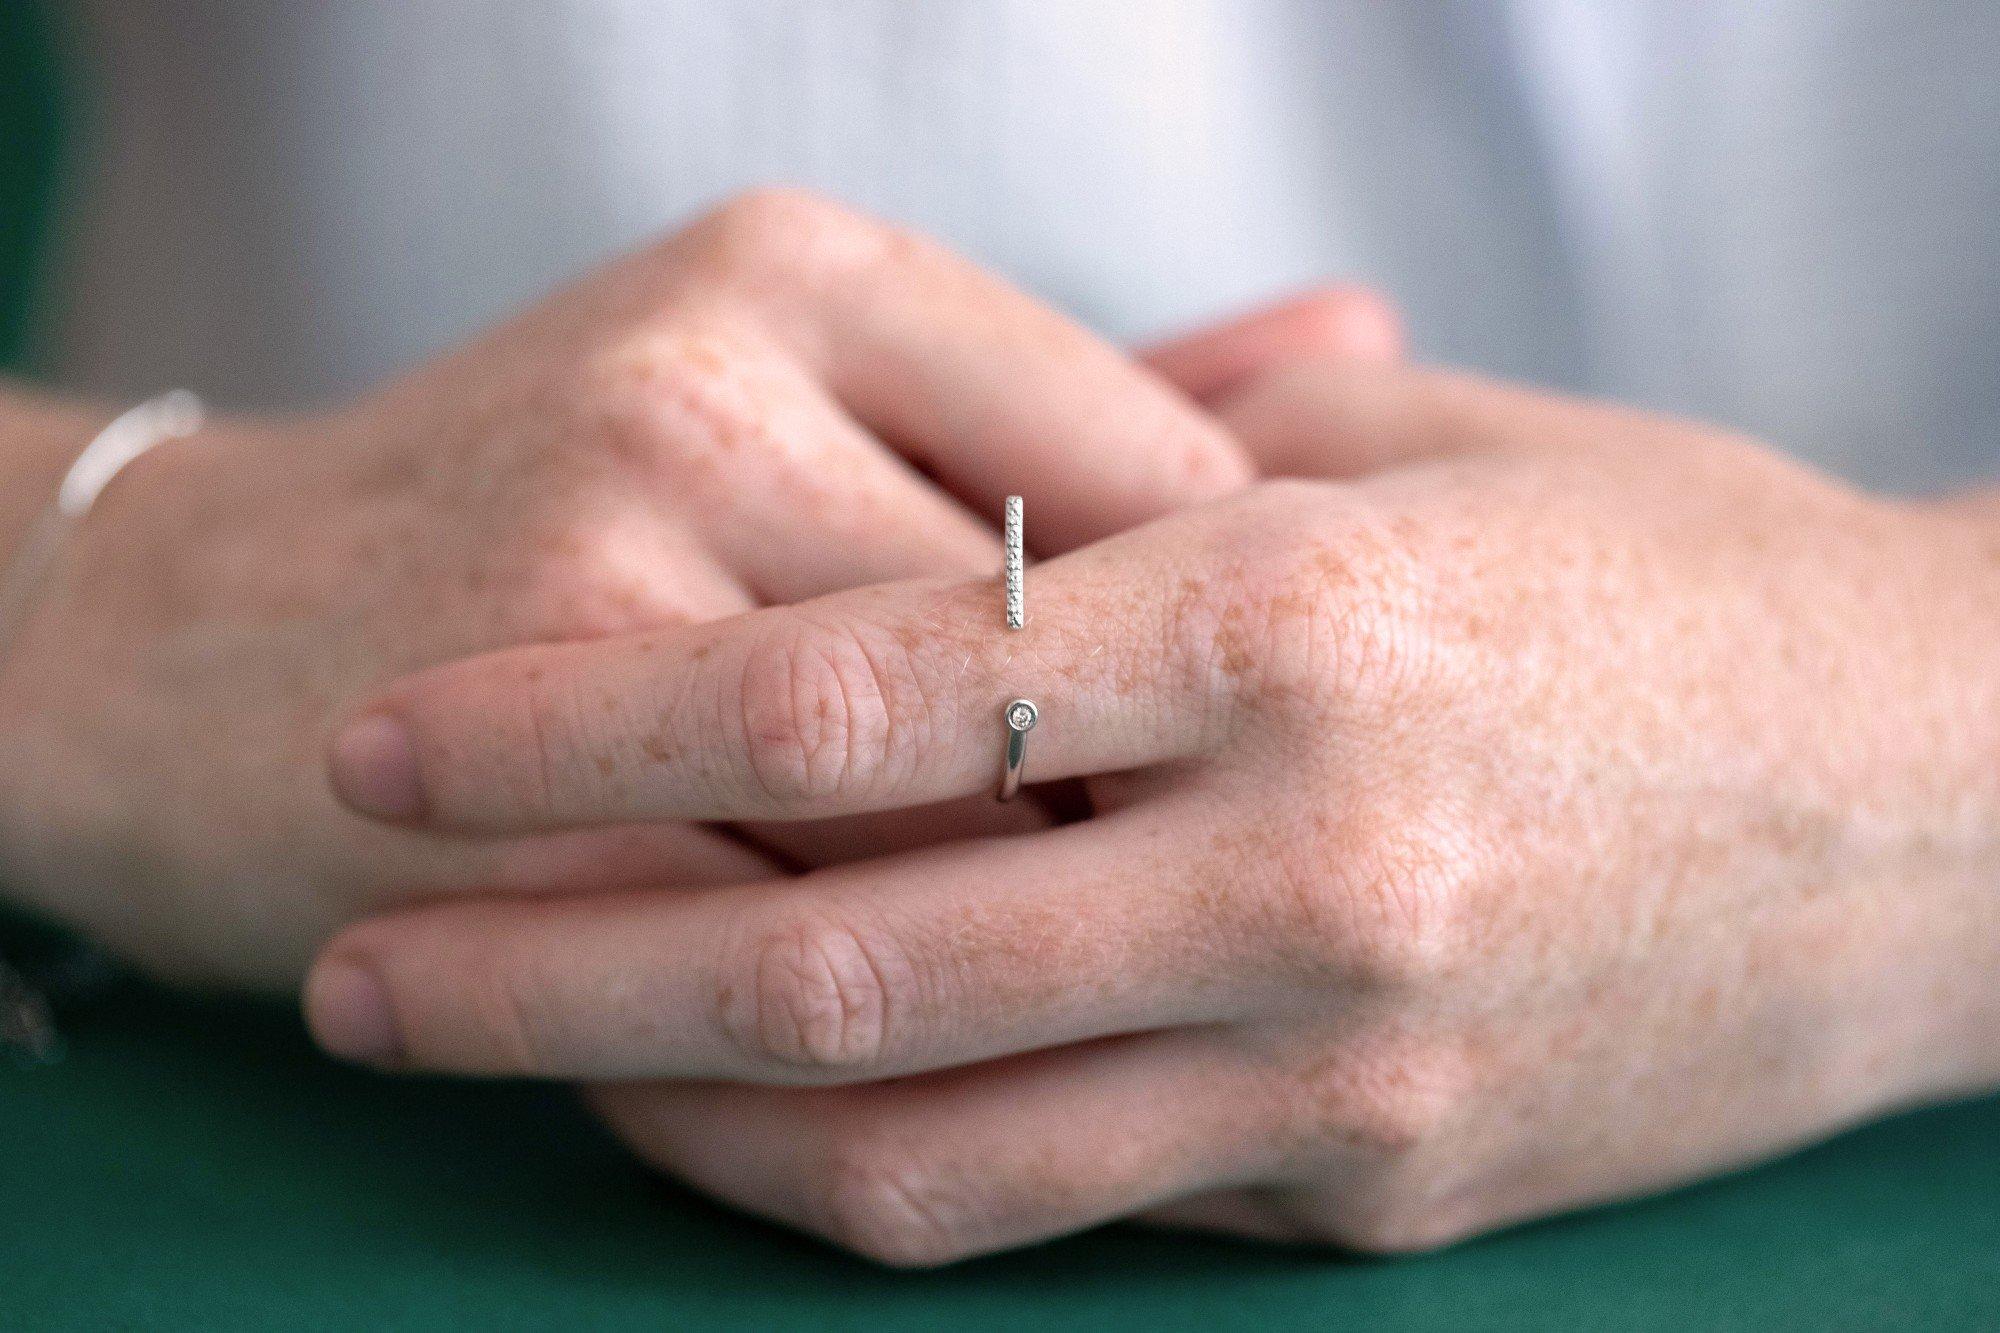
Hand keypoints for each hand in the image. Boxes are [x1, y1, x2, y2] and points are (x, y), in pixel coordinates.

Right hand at [0, 188, 1272, 986]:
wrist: (184, 635)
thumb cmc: (553, 512)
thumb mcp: (800, 386)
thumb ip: (1080, 390)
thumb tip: (1369, 336)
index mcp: (812, 270)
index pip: (1152, 469)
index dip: (1226, 653)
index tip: (1230, 751)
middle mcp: (704, 386)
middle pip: (1064, 651)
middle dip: (1145, 801)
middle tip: (1182, 880)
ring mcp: (593, 573)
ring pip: (946, 812)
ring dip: (1026, 913)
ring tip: (1048, 949)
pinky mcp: (515, 787)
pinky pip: (798, 932)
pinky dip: (885, 996)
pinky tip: (905, 1011)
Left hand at [314, 359, 1999, 1261]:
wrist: (1981, 801)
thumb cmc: (1695, 577)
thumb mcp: (1441, 462)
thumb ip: (1169, 481)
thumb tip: (945, 515)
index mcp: (1300, 624)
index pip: (843, 691)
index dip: (576, 722)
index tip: (399, 739)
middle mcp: (1308, 867)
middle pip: (823, 959)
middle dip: (539, 970)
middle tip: (352, 966)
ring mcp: (1351, 1068)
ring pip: (920, 1151)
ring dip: (668, 1121)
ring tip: (514, 1068)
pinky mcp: (1387, 1199)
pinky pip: (1066, 1210)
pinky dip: (881, 1171)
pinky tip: (764, 1123)